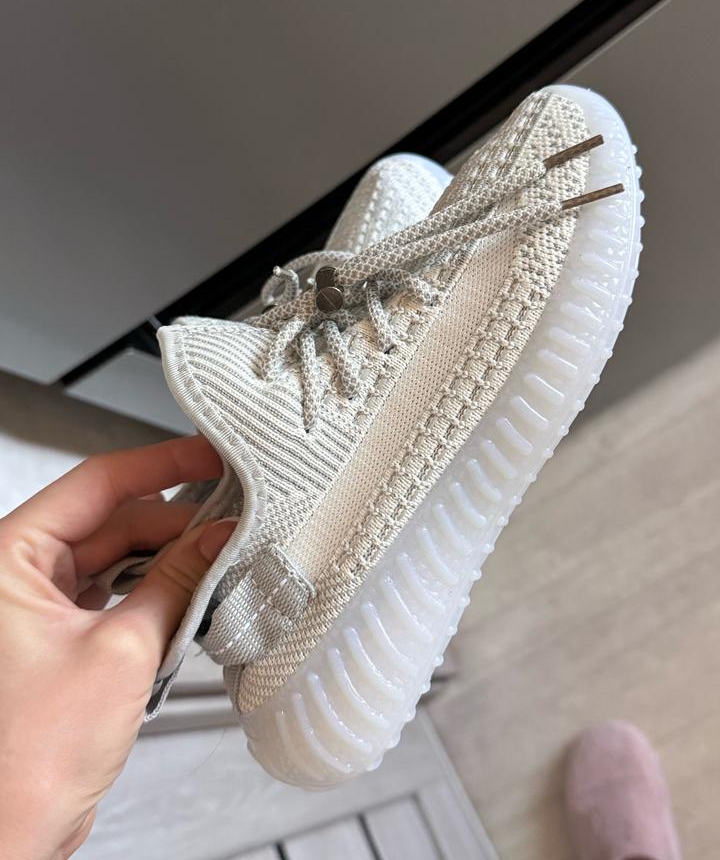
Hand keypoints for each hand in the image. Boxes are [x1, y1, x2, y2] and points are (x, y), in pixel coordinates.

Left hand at [0, 436, 233, 859]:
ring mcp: (36, 608)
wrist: (9, 838)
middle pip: (109, 521)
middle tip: (230, 518)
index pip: (95, 484)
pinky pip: (112, 594)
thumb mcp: (121, 652)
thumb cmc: (23, 763)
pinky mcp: (58, 639)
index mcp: (8, 559)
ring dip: (165, 559)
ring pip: (114, 558)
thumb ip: (174, 583)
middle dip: (172, 521)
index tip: (205, 454)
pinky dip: (152, 592)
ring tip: (217, 555)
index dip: (159, 464)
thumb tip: (214, 540)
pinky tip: (190, 592)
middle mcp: (15, 577)